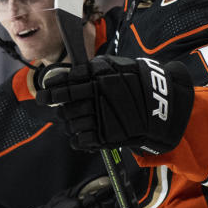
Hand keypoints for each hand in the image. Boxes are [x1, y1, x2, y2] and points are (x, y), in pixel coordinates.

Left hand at [38, 55, 193, 154]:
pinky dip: (78, 139)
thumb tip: (68, 74)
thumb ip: (94, 70)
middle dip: (56, 104)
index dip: (53, 87)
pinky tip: (81, 135)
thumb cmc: (139, 83)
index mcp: (98, 76)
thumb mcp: (117, 67)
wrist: (162, 105)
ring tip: (75, 121)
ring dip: (69, 122)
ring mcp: (100, 116)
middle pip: (65, 103)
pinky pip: (81, 140)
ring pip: (71, 122)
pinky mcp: (105, 135)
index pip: (67, 82)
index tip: (45, 91)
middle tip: (53, 105)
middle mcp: (96, 95)